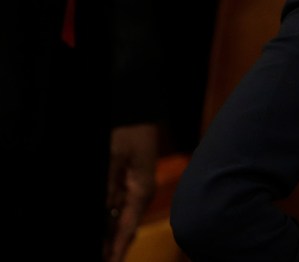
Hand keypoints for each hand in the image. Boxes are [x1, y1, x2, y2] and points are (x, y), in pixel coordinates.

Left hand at [105, 123, 157, 261]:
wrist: (136, 106)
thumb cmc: (128, 128)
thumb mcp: (113, 156)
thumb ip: (108, 186)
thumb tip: (105, 213)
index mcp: (142, 189)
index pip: (127, 227)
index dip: (117, 248)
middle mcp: (140, 192)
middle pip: (125, 227)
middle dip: (113, 245)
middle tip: (106, 260)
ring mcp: (134, 186)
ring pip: (120, 218)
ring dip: (110, 233)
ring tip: (103, 250)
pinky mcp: (127, 180)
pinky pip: (117, 205)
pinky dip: (109, 219)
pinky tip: (103, 228)